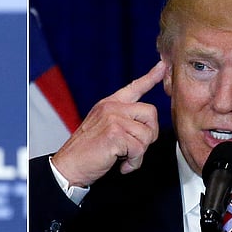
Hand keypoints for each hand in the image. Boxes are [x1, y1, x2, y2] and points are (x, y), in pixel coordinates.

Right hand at [51, 61, 165, 186]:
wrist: (69, 165)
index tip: (163, 65)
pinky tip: (122, 165)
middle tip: (135, 148)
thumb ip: (121, 121)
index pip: (134, 87)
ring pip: (147, 134)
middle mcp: (111, 108)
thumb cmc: (86, 151)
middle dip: (149, 134)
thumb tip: (145, 126)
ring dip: (139, 153)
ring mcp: (113, 119)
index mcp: (109, 104)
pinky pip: (139, 149)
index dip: (150, 77)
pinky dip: (134, 162)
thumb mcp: (103, 128)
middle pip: (150, 113)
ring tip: (123, 158)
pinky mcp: (115, 134)